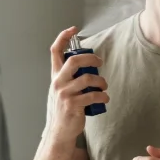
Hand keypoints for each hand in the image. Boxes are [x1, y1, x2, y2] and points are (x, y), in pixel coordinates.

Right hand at [44, 27, 108, 142]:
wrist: (61, 130)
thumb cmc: (65, 108)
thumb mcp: (62, 89)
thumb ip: (70, 76)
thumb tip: (87, 64)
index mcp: (55, 76)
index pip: (55, 51)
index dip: (63, 37)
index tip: (73, 29)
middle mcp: (58, 82)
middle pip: (74, 61)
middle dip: (91, 59)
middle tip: (99, 63)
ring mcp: (64, 94)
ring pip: (87, 79)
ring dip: (101, 81)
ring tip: (104, 86)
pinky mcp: (73, 105)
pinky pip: (92, 95)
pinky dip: (102, 96)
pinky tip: (104, 98)